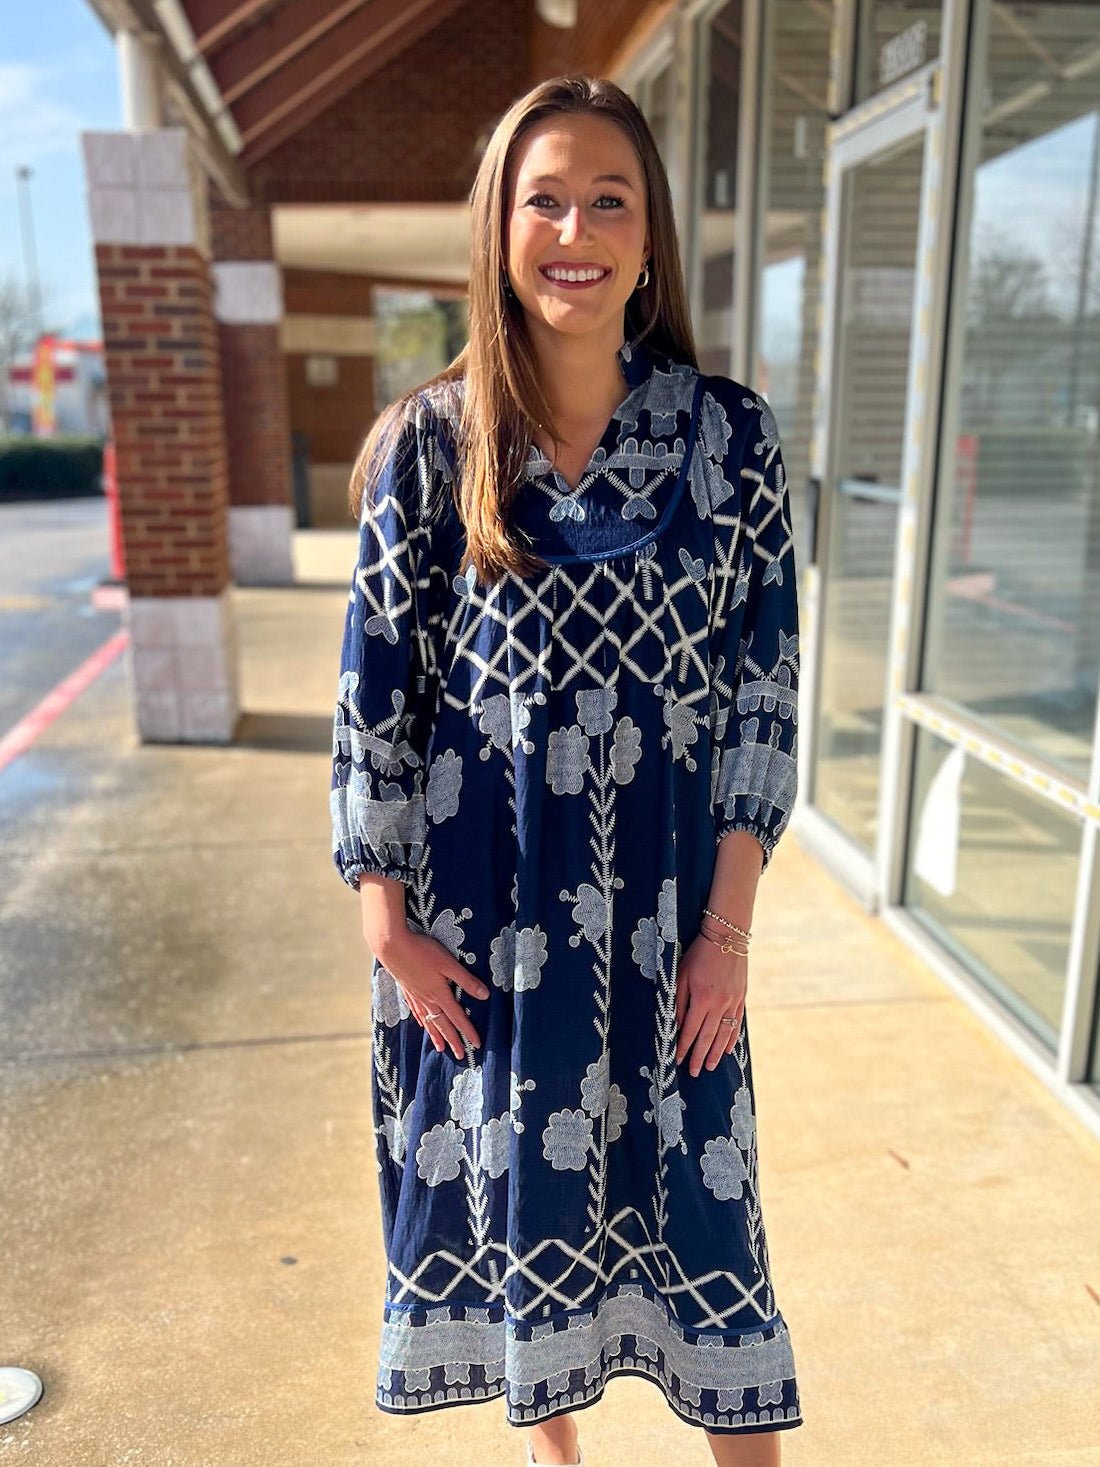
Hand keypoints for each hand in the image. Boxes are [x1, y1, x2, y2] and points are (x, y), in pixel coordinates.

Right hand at [375, 927, 489, 1059]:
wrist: (391, 946)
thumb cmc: (422, 951)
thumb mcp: (448, 964)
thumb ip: (466, 980)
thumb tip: (485, 995)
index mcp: (439, 994)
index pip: (458, 1018)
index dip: (468, 1032)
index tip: (476, 1045)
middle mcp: (427, 1000)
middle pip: (443, 1025)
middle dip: (453, 1041)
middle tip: (460, 1056)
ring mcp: (415, 996)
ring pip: (428, 1021)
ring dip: (436, 1035)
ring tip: (441, 1049)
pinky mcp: (406, 990)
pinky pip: (416, 1012)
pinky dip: (422, 1021)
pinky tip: (423, 1024)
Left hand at [675, 927, 746, 1076]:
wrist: (727, 937)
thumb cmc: (698, 954)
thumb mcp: (681, 975)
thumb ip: (678, 1001)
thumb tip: (674, 1024)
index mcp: (702, 999)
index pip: (690, 1031)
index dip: (683, 1047)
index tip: (678, 1061)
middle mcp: (719, 1005)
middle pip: (707, 1037)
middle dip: (699, 1056)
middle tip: (694, 1073)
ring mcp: (733, 1003)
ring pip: (723, 1034)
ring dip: (715, 1052)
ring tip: (709, 1067)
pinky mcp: (741, 998)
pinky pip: (736, 1024)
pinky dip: (731, 1038)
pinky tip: (726, 1049)